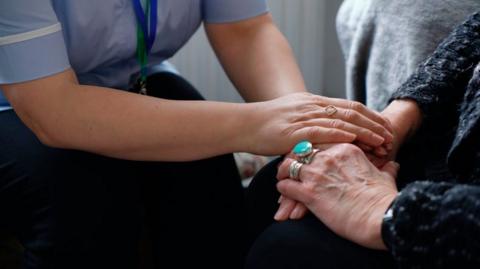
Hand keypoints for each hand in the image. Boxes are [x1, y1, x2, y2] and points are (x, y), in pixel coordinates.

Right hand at [244, 93, 393, 155]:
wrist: (244, 124)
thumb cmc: (267, 124)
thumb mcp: (293, 116)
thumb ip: (311, 120)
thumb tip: (328, 130)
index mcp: (314, 101)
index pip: (350, 106)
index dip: (371, 115)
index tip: (385, 126)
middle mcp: (313, 106)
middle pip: (352, 111)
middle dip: (374, 123)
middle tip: (390, 135)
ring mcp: (305, 117)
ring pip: (342, 121)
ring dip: (365, 131)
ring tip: (381, 142)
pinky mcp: (295, 131)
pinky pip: (323, 131)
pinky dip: (342, 134)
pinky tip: (356, 140)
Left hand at [276, 144, 397, 249]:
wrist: (382, 218)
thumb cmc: (385, 200)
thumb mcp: (385, 178)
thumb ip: (386, 169)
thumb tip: (393, 165)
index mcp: (345, 149)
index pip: (318, 141)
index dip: (309, 149)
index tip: (306, 156)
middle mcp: (328, 158)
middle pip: (300, 150)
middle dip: (293, 157)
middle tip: (289, 165)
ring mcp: (317, 174)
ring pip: (289, 165)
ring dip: (283, 172)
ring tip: (282, 177)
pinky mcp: (309, 193)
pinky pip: (286, 186)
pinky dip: (282, 189)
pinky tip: (284, 192)